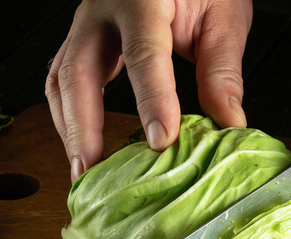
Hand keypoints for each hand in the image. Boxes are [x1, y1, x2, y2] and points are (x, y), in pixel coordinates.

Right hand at [46, 0, 252, 181]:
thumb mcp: (224, 16)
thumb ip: (223, 70)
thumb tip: (229, 123)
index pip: (144, 52)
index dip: (152, 100)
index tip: (162, 140)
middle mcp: (103, 8)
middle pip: (78, 69)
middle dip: (83, 126)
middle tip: (94, 171)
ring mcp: (86, 23)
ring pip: (61, 77)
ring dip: (68, 128)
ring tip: (84, 171)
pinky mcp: (83, 38)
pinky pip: (64, 78)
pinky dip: (69, 116)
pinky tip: (82, 144)